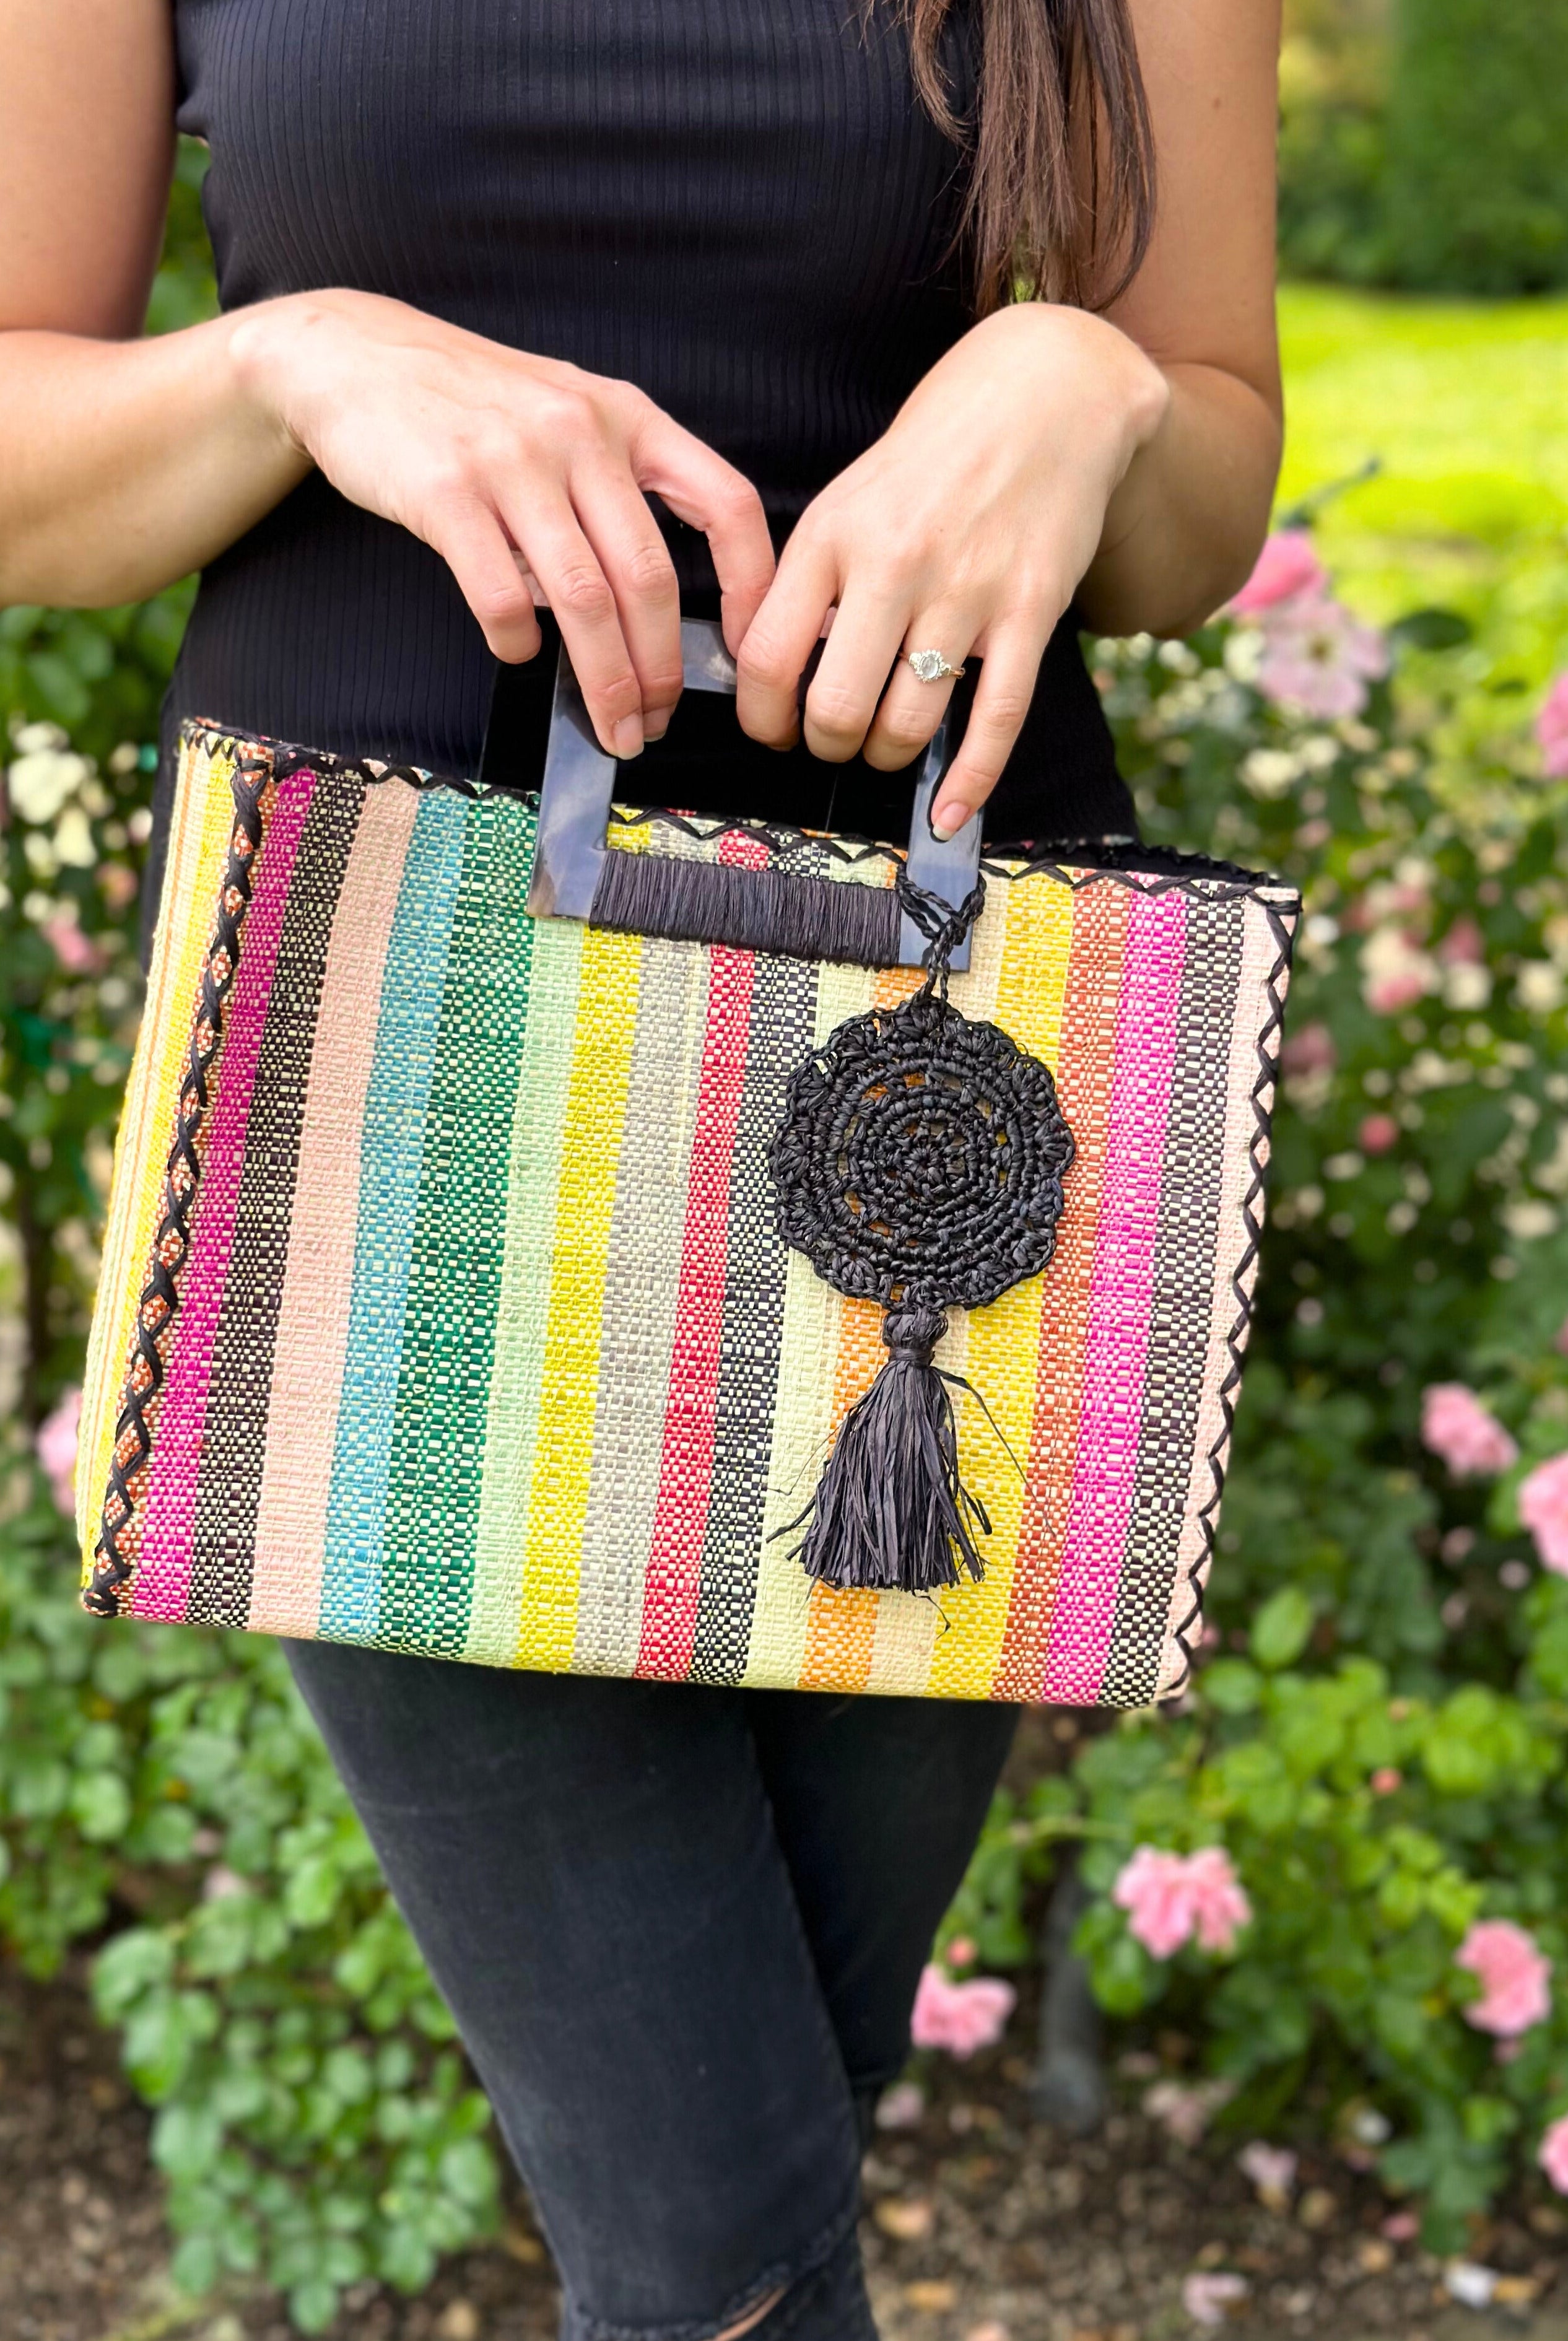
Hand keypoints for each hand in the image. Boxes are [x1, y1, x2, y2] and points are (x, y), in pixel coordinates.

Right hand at [230, 289, 776, 757]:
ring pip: (582, 599)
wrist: (354, 354)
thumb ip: (615, 487)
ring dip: (602, 680)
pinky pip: (500, 594)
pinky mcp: (447, 491)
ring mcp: (512, 461)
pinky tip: (515, 651)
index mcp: (627, 417)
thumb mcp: (567, 411)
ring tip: (608, 724)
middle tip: (653, 722)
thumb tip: (651, 604)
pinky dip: (514, 641)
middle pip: (647, 578)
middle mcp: (579, 433)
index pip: (726, 504)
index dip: (751, 585)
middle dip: (658, 670)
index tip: (749, 649)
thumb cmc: (469, 400)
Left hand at [734, 304, 1168, 833]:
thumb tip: (766, 673)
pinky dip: (969, 782)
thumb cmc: (931, 459)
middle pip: (835, 707)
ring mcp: (967, 590)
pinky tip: (949, 813)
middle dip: (826, 744)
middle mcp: (893, 564)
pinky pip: (995, 721)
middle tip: (833, 737)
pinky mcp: (1031, 611)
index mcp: (831, 534)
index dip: (760, 716)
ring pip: (908, 723)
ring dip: (889, 754)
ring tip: (887, 743)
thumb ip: (809, 580)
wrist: (1043, 395)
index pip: (766, 657)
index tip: (772, 728)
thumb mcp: (849, 498)